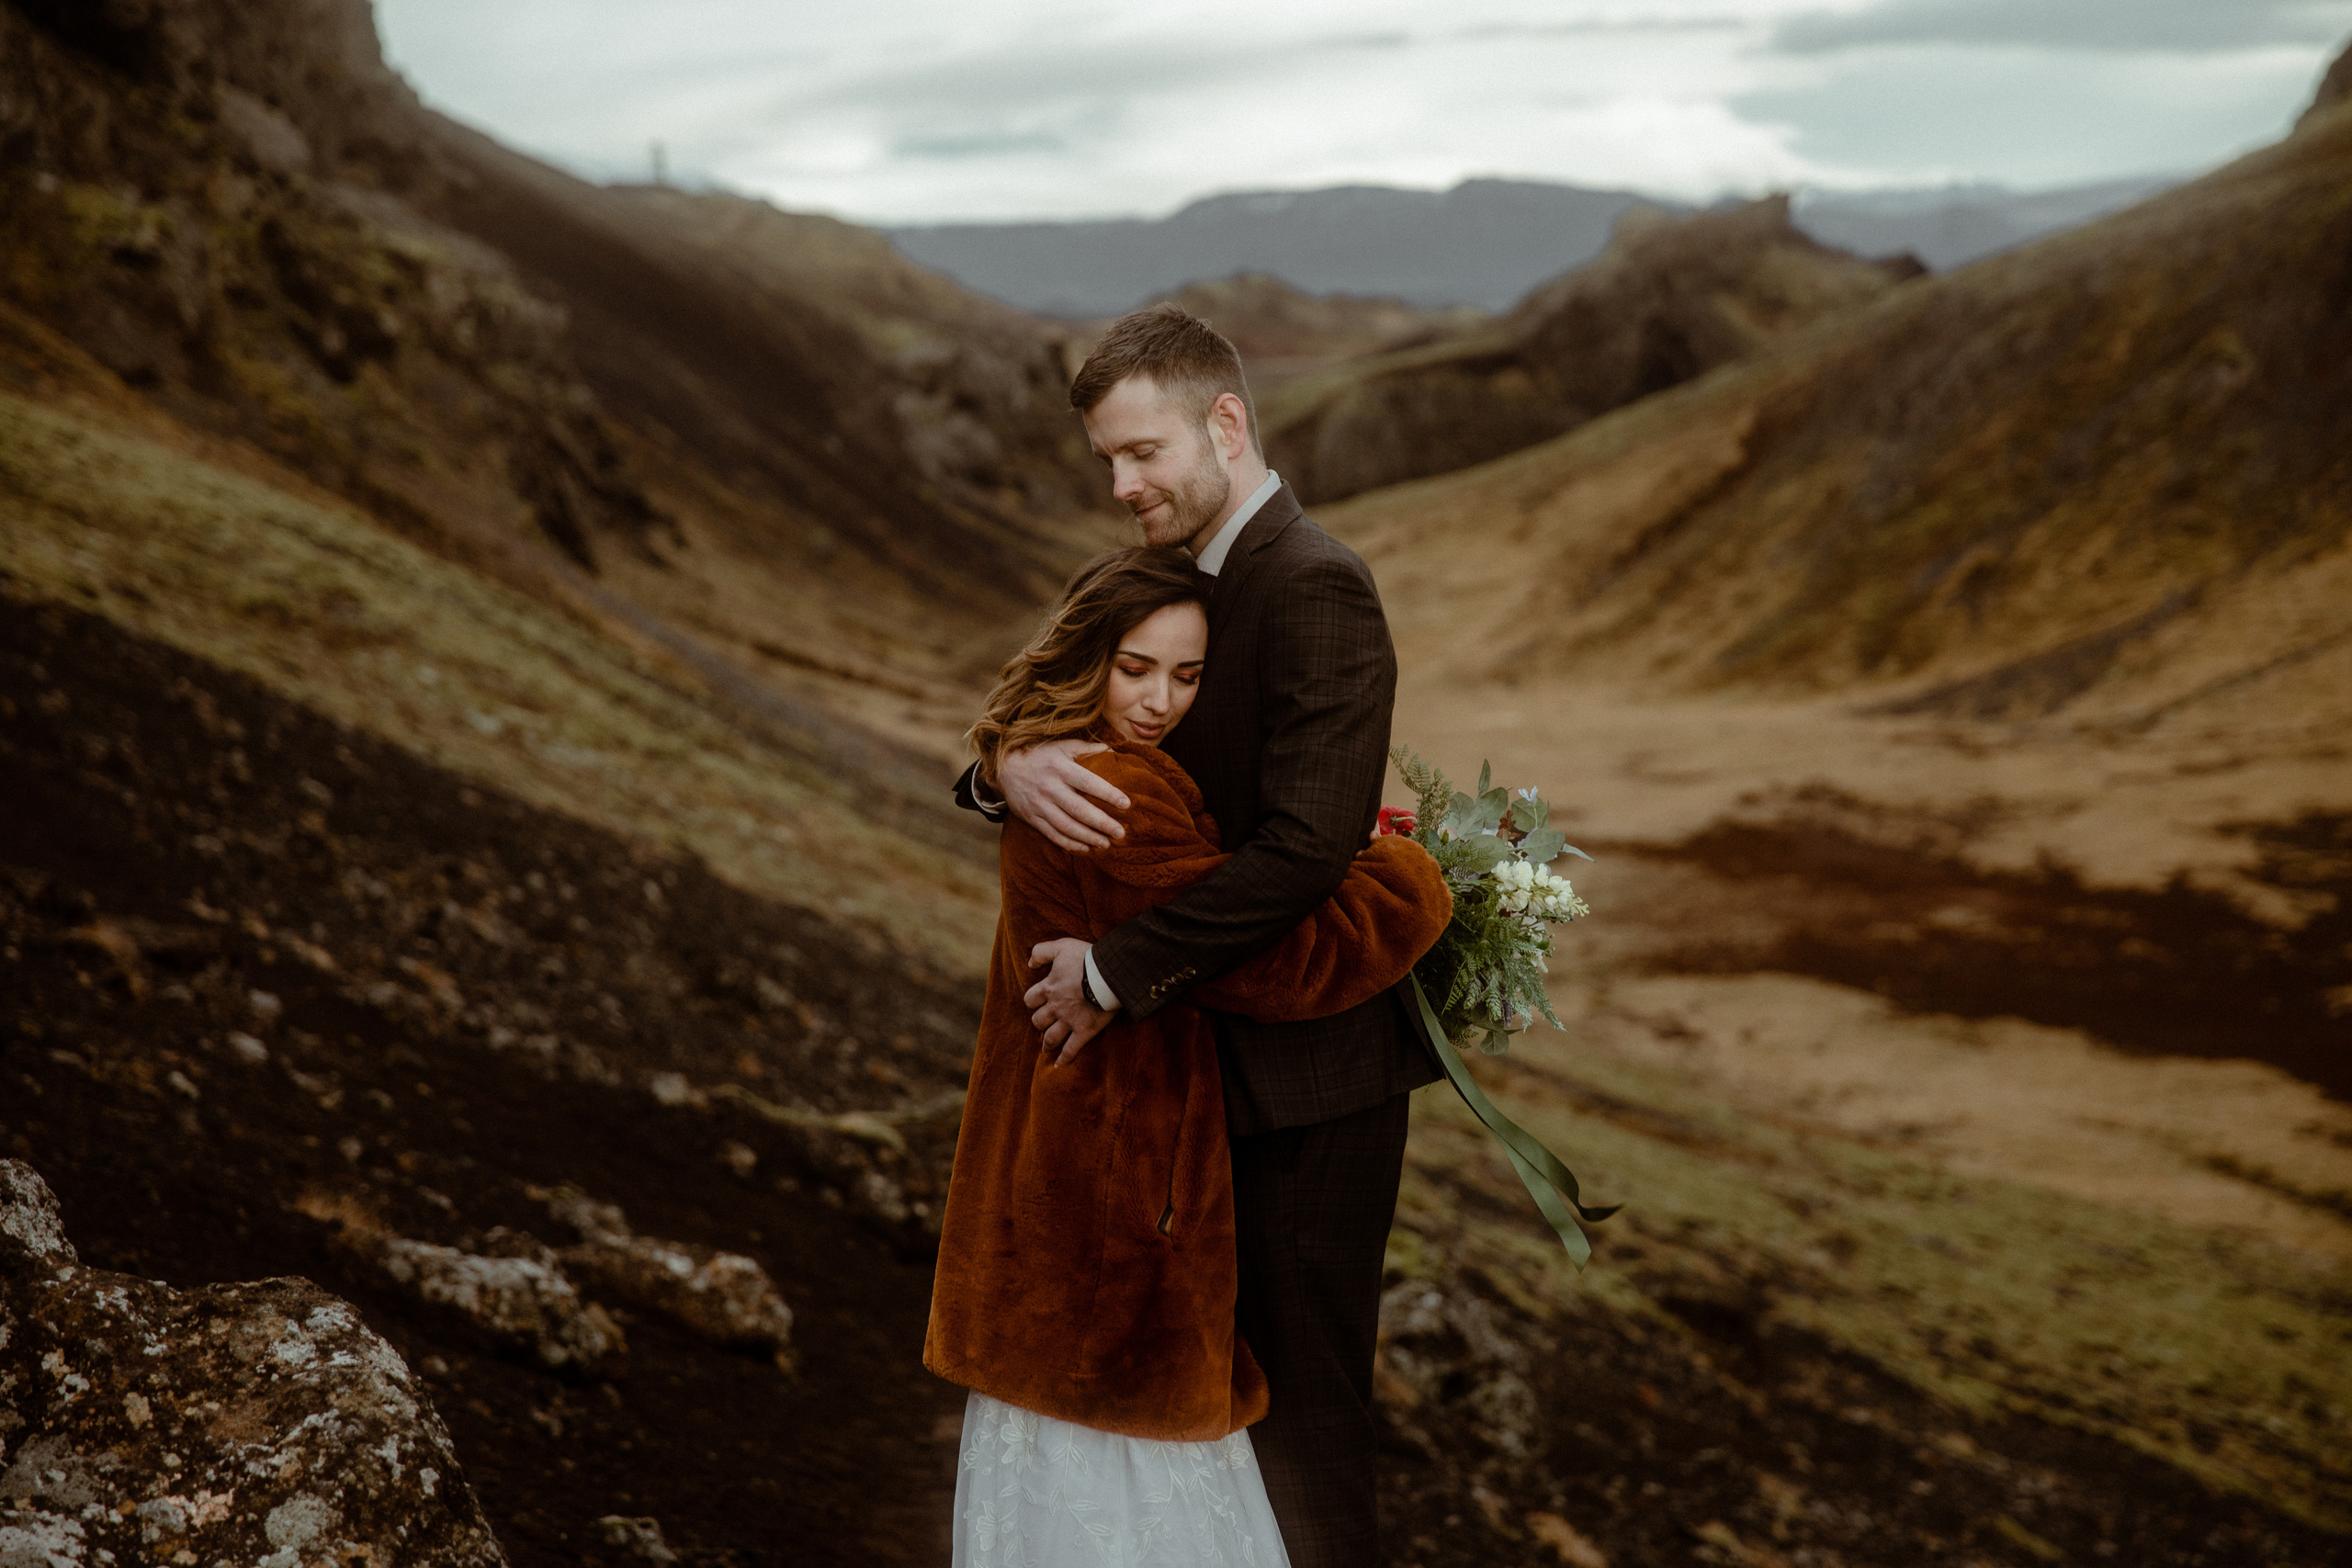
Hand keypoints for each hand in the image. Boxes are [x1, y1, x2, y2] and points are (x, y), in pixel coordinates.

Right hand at [1001, 738, 1128, 851]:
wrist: (1004, 768)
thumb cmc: (1040, 755)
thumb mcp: (1062, 746)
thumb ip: (1087, 748)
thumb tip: (1113, 750)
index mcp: (1059, 767)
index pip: (1087, 782)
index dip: (1108, 793)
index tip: (1126, 804)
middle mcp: (1049, 787)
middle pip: (1079, 809)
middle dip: (1101, 823)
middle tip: (1120, 833)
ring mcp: (1039, 804)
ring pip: (1066, 826)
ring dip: (1088, 837)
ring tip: (1106, 843)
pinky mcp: (1031, 817)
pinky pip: (1052, 834)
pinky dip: (1069, 844)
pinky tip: (1085, 848)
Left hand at [1025, 937, 1115, 1065]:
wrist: (1109, 973)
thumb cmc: (1086, 958)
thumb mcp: (1060, 946)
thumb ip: (1041, 952)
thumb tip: (1029, 963)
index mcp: (1048, 988)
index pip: (1030, 999)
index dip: (1032, 1001)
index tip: (1037, 1002)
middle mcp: (1055, 1007)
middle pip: (1038, 1021)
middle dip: (1039, 1023)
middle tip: (1044, 1024)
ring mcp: (1069, 1021)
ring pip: (1051, 1038)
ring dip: (1047, 1043)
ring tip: (1047, 1047)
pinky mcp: (1084, 1031)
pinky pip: (1071, 1049)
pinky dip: (1064, 1058)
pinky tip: (1059, 1064)